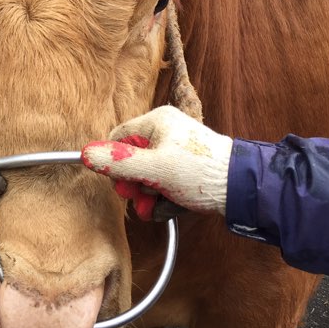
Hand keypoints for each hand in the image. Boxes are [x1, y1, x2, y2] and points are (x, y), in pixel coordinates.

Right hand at [81, 106, 232, 219]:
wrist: (242, 188)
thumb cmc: (200, 172)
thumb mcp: (153, 169)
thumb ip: (118, 163)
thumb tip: (86, 154)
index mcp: (157, 121)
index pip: (119, 138)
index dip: (115, 162)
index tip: (121, 182)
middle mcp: (167, 132)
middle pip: (132, 159)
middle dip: (136, 185)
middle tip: (143, 198)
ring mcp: (178, 151)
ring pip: (149, 175)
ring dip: (150, 196)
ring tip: (160, 206)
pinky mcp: (187, 169)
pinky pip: (165, 183)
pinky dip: (166, 197)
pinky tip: (174, 206)